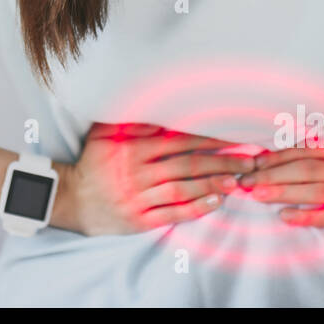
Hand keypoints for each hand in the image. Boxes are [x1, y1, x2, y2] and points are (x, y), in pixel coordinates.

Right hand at [60, 121, 261, 235]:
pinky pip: (172, 214)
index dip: (208, 138)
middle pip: (187, 165)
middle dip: (221, 162)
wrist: (73, 199)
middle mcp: (137, 172)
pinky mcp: (140, 220)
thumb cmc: (95, 163)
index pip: (178, 140)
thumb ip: (132, 120)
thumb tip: (159, 103)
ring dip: (213, 185)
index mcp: (132, 148)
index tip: (234, 135)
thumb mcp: (105, 134)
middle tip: (250, 161)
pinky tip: (216, 203)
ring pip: (183, 189)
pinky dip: (195, 208)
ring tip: (238, 181)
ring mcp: (139, 197)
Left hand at [240, 118, 323, 234]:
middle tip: (246, 180)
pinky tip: (285, 216)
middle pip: (306, 169)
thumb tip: (321, 119)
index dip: (279, 155)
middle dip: (273, 174)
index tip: (255, 160)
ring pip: (315, 191)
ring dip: (284, 192)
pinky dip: (307, 216)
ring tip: (258, 194)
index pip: (307, 150)